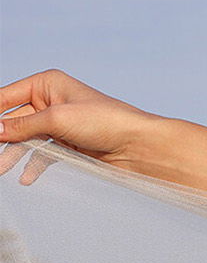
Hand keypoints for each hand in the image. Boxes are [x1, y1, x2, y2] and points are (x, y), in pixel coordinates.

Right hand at [0, 70, 155, 185]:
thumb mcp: (57, 119)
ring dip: (13, 155)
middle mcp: (50, 101)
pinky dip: (33, 165)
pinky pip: (43, 154)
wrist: (138, 146)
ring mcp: (59, 124)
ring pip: (26, 139)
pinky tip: (26, 178)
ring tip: (2, 170)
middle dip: (1, 137)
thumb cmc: (104, 121)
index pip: (6, 96)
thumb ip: (23, 125)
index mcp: (47, 84)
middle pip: (14, 120)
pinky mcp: (68, 144)